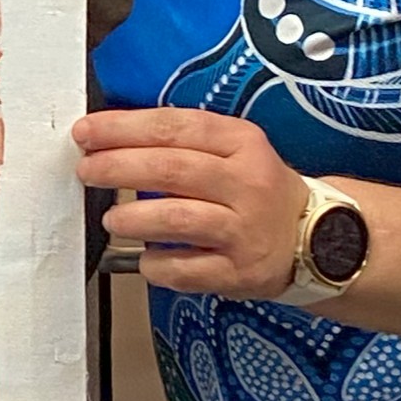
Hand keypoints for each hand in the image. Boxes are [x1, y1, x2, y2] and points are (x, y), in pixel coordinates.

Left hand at [72, 106, 317, 299]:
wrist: (315, 238)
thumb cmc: (256, 189)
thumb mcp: (234, 150)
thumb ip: (181, 143)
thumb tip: (109, 141)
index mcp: (242, 143)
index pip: (175, 127)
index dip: (123, 128)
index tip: (86, 132)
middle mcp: (246, 184)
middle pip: (172, 170)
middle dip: (118, 167)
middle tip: (87, 171)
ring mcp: (244, 230)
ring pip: (178, 219)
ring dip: (134, 217)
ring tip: (112, 219)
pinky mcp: (240, 272)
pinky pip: (186, 269)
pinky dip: (156, 265)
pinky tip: (146, 259)